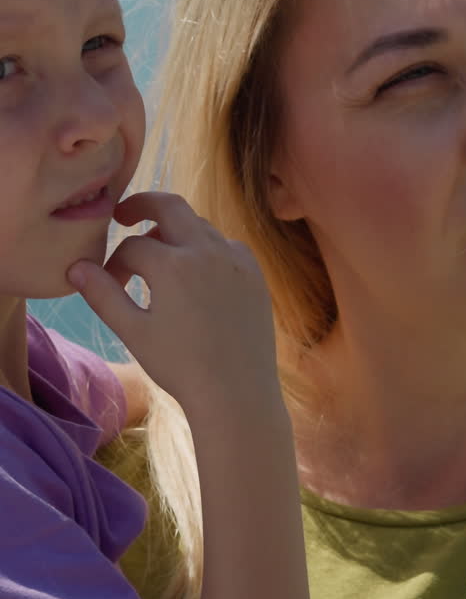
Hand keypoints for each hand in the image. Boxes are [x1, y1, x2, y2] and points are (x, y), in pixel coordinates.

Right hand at [68, 192, 281, 417]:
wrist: (237, 393)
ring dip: (175, 231)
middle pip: (169, 206)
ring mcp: (236, 259)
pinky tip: (196, 273)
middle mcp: (207, 251)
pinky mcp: (254, 273)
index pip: (133, 246)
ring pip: (199, 226)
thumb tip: (76, 267)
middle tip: (125, 214)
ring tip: (159, 254)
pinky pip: (226, 245)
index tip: (109, 283)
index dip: (114, 263)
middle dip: (142, 205)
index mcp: (173, 264)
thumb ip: (103, 295)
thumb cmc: (181, 367)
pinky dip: (206, 249)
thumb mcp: (134, 332)